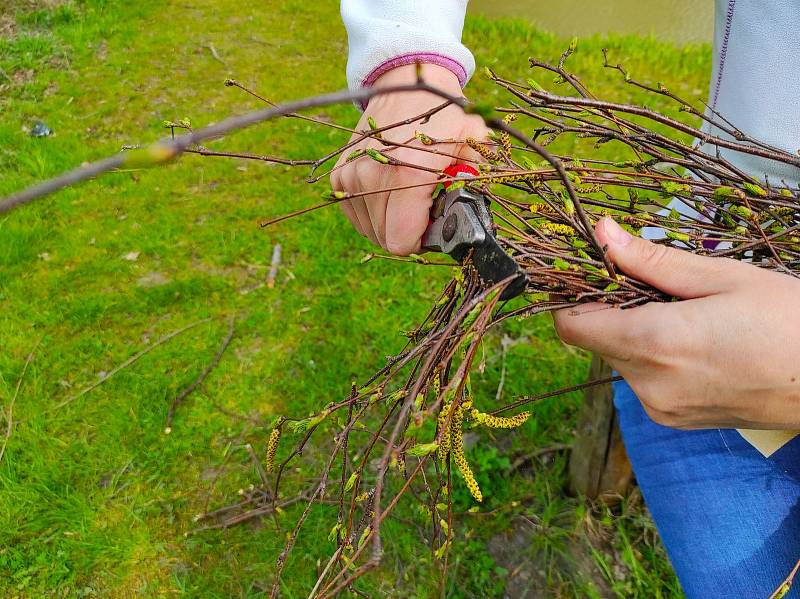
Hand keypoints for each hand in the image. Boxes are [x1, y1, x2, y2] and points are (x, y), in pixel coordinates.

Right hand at [331, 64, 488, 254]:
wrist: (406, 83)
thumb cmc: (445, 117)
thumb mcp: (472, 145)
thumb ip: (472, 184)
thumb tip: (469, 221)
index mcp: (407, 173)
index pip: (401, 241)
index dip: (421, 240)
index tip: (433, 222)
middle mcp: (371, 176)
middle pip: (386, 239)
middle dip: (408, 230)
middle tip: (424, 205)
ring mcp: (351, 175)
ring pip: (371, 230)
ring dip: (390, 220)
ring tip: (408, 193)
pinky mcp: (339, 174)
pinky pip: (357, 214)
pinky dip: (374, 210)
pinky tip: (389, 189)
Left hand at [553, 217, 799, 429]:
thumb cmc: (790, 320)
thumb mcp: (722, 278)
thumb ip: (652, 261)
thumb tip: (601, 233)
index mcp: (654, 344)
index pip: (572, 325)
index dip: (573, 296)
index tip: (596, 271)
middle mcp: (648, 385)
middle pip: (595, 340)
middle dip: (610, 308)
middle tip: (654, 284)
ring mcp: (661, 409)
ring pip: (618, 358)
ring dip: (633, 331)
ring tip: (683, 312)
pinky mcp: (675, 420)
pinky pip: (642, 379)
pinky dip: (652, 356)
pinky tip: (694, 340)